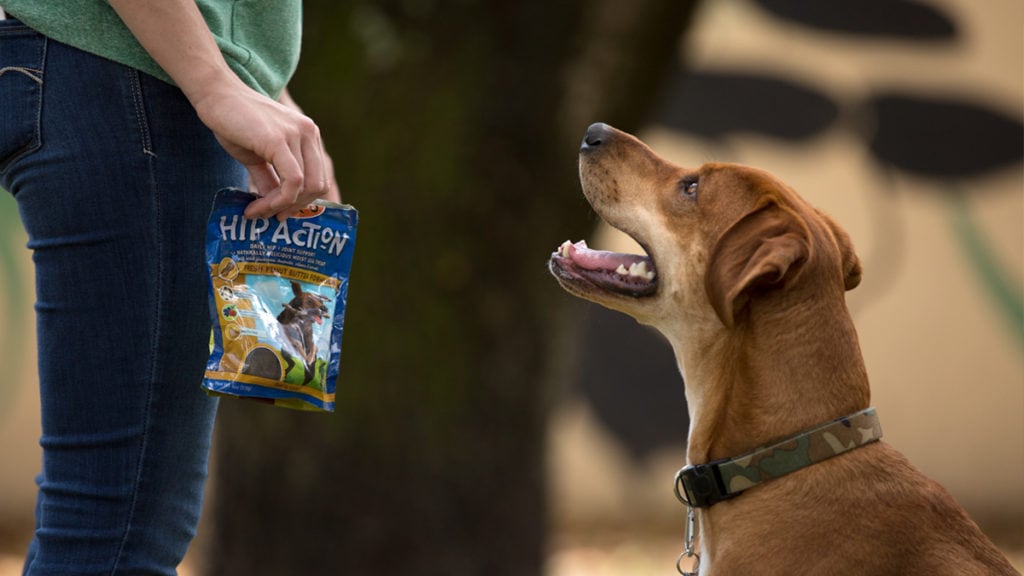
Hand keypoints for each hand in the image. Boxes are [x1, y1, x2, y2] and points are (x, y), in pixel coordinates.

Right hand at [105, 0, 333, 219]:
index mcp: (308, 135)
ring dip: (280, 207)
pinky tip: (255, 207)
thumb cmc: (233, 122)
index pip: (319, 177)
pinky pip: (291, 182)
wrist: (215, 95)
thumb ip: (270, 179)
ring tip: (257, 212)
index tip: (280, 213)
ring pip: (305, 186)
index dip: (303, 201)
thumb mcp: (257, 156)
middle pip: (318, 185)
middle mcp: (309, 133)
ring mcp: (297, 134)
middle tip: (271, 217)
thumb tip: (275, 207)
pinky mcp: (279, 140)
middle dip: (295, 207)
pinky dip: (276, 201)